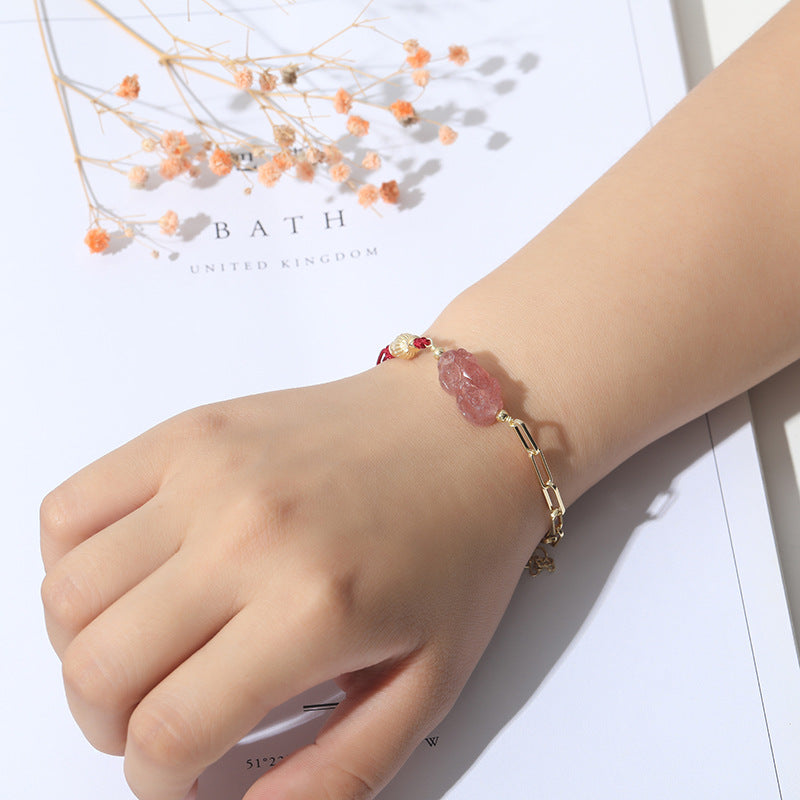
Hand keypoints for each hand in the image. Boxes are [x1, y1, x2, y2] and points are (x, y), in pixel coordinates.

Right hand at [40, 361, 540, 799]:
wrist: (463, 429)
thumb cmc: (456, 545)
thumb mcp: (429, 682)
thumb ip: (338, 772)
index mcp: (313, 608)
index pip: (169, 731)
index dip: (158, 780)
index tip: (181, 774)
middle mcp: (247, 535)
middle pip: (97, 670)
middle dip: (112, 729)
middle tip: (158, 723)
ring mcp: (208, 473)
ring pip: (66, 594)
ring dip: (83, 651)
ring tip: (140, 653)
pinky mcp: (191, 431)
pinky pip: (71, 508)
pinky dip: (71, 562)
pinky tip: (129, 579)